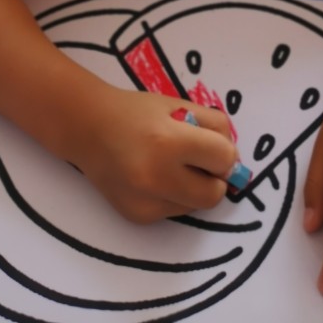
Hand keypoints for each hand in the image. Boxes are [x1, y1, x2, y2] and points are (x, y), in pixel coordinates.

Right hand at [67, 84, 239, 222]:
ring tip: (172, 166)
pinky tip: (154, 177)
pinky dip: (174, 197)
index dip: (224, 152)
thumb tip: (235, 159)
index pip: (224, 160)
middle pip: (214, 195)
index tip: (213, 146)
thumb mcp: (179, 105)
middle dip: (215, 178)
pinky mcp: (137, 217)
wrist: (88, 128)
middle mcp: (156, 177)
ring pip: (196, 206)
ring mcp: (145, 202)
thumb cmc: (137, 111)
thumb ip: (214, 126)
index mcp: (168, 141)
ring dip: (194, 189)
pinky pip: (174, 212)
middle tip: (199, 160)